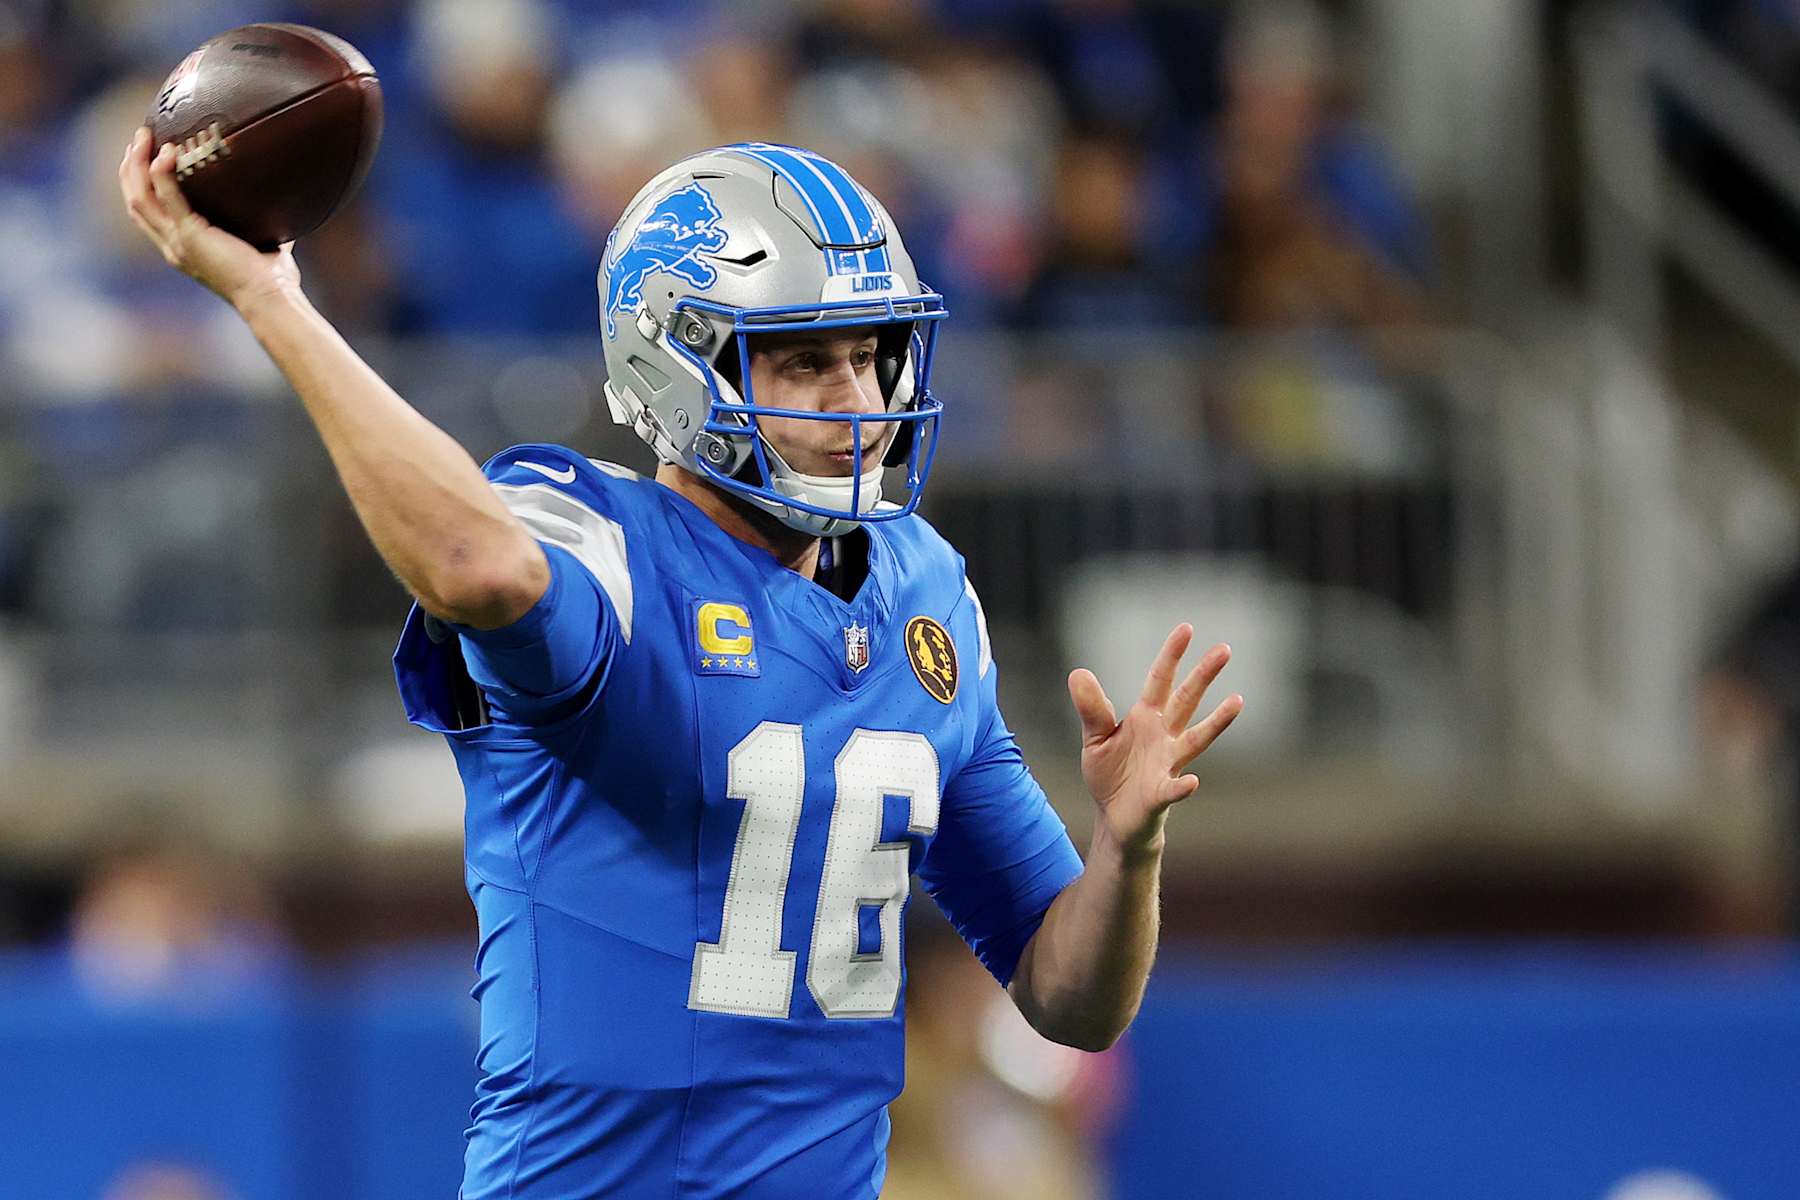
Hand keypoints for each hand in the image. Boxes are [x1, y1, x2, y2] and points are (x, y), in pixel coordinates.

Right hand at [117, 126, 300, 311]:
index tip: (144, 155)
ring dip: (137, 163)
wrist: (271, 299)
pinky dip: (162, 172)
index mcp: (182, 249)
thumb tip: (278, 199)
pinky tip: (167, 150)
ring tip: (144, 135)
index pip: (147, 213)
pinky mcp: (190, 236)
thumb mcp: (258, 242)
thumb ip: (257, 222)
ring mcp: (177, 242)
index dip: (139, 183)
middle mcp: (172, 246)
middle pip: (135, 200)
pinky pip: (167, 196)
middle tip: (140, 136)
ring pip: (139, 197)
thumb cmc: (272, 278)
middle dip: (131, 166)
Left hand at [1068, 624, 1242, 862]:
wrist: (1115, 818)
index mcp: (1146, 719)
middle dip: (1204, 675)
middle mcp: (1164, 737)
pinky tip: (1192, 782)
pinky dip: (1182, 786)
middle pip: (1186, 700)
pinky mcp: (1161, 796)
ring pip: (1196, 739)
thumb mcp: (1094, 738)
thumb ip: (1091, 709)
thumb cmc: (1111, 775)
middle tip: (1225, 649)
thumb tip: (1079, 672)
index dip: (1171, 656)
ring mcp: (1167, 765)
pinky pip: (1173, 790)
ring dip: (1217, 722)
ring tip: (1237, 701)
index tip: (1186, 629)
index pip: (1160, 681)